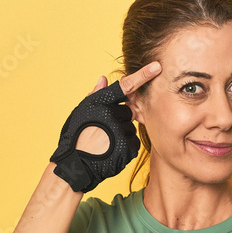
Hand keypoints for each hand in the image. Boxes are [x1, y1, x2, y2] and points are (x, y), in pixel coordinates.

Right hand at [50, 61, 160, 191]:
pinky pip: (133, 142)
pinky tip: (112, 151)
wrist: (75, 166)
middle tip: (105, 130)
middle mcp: (111, 114)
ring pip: (130, 127)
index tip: (157, 66)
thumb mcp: (80, 112)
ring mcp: (120, 131)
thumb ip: (95, 95)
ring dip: (122, 133)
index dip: (142, 75)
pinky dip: (125, 146)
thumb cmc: (76, 137)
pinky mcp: (127, 146)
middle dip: (119, 119)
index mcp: (99, 102)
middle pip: (127, 111)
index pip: (125, 86)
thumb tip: (104, 78)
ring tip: (106, 142)